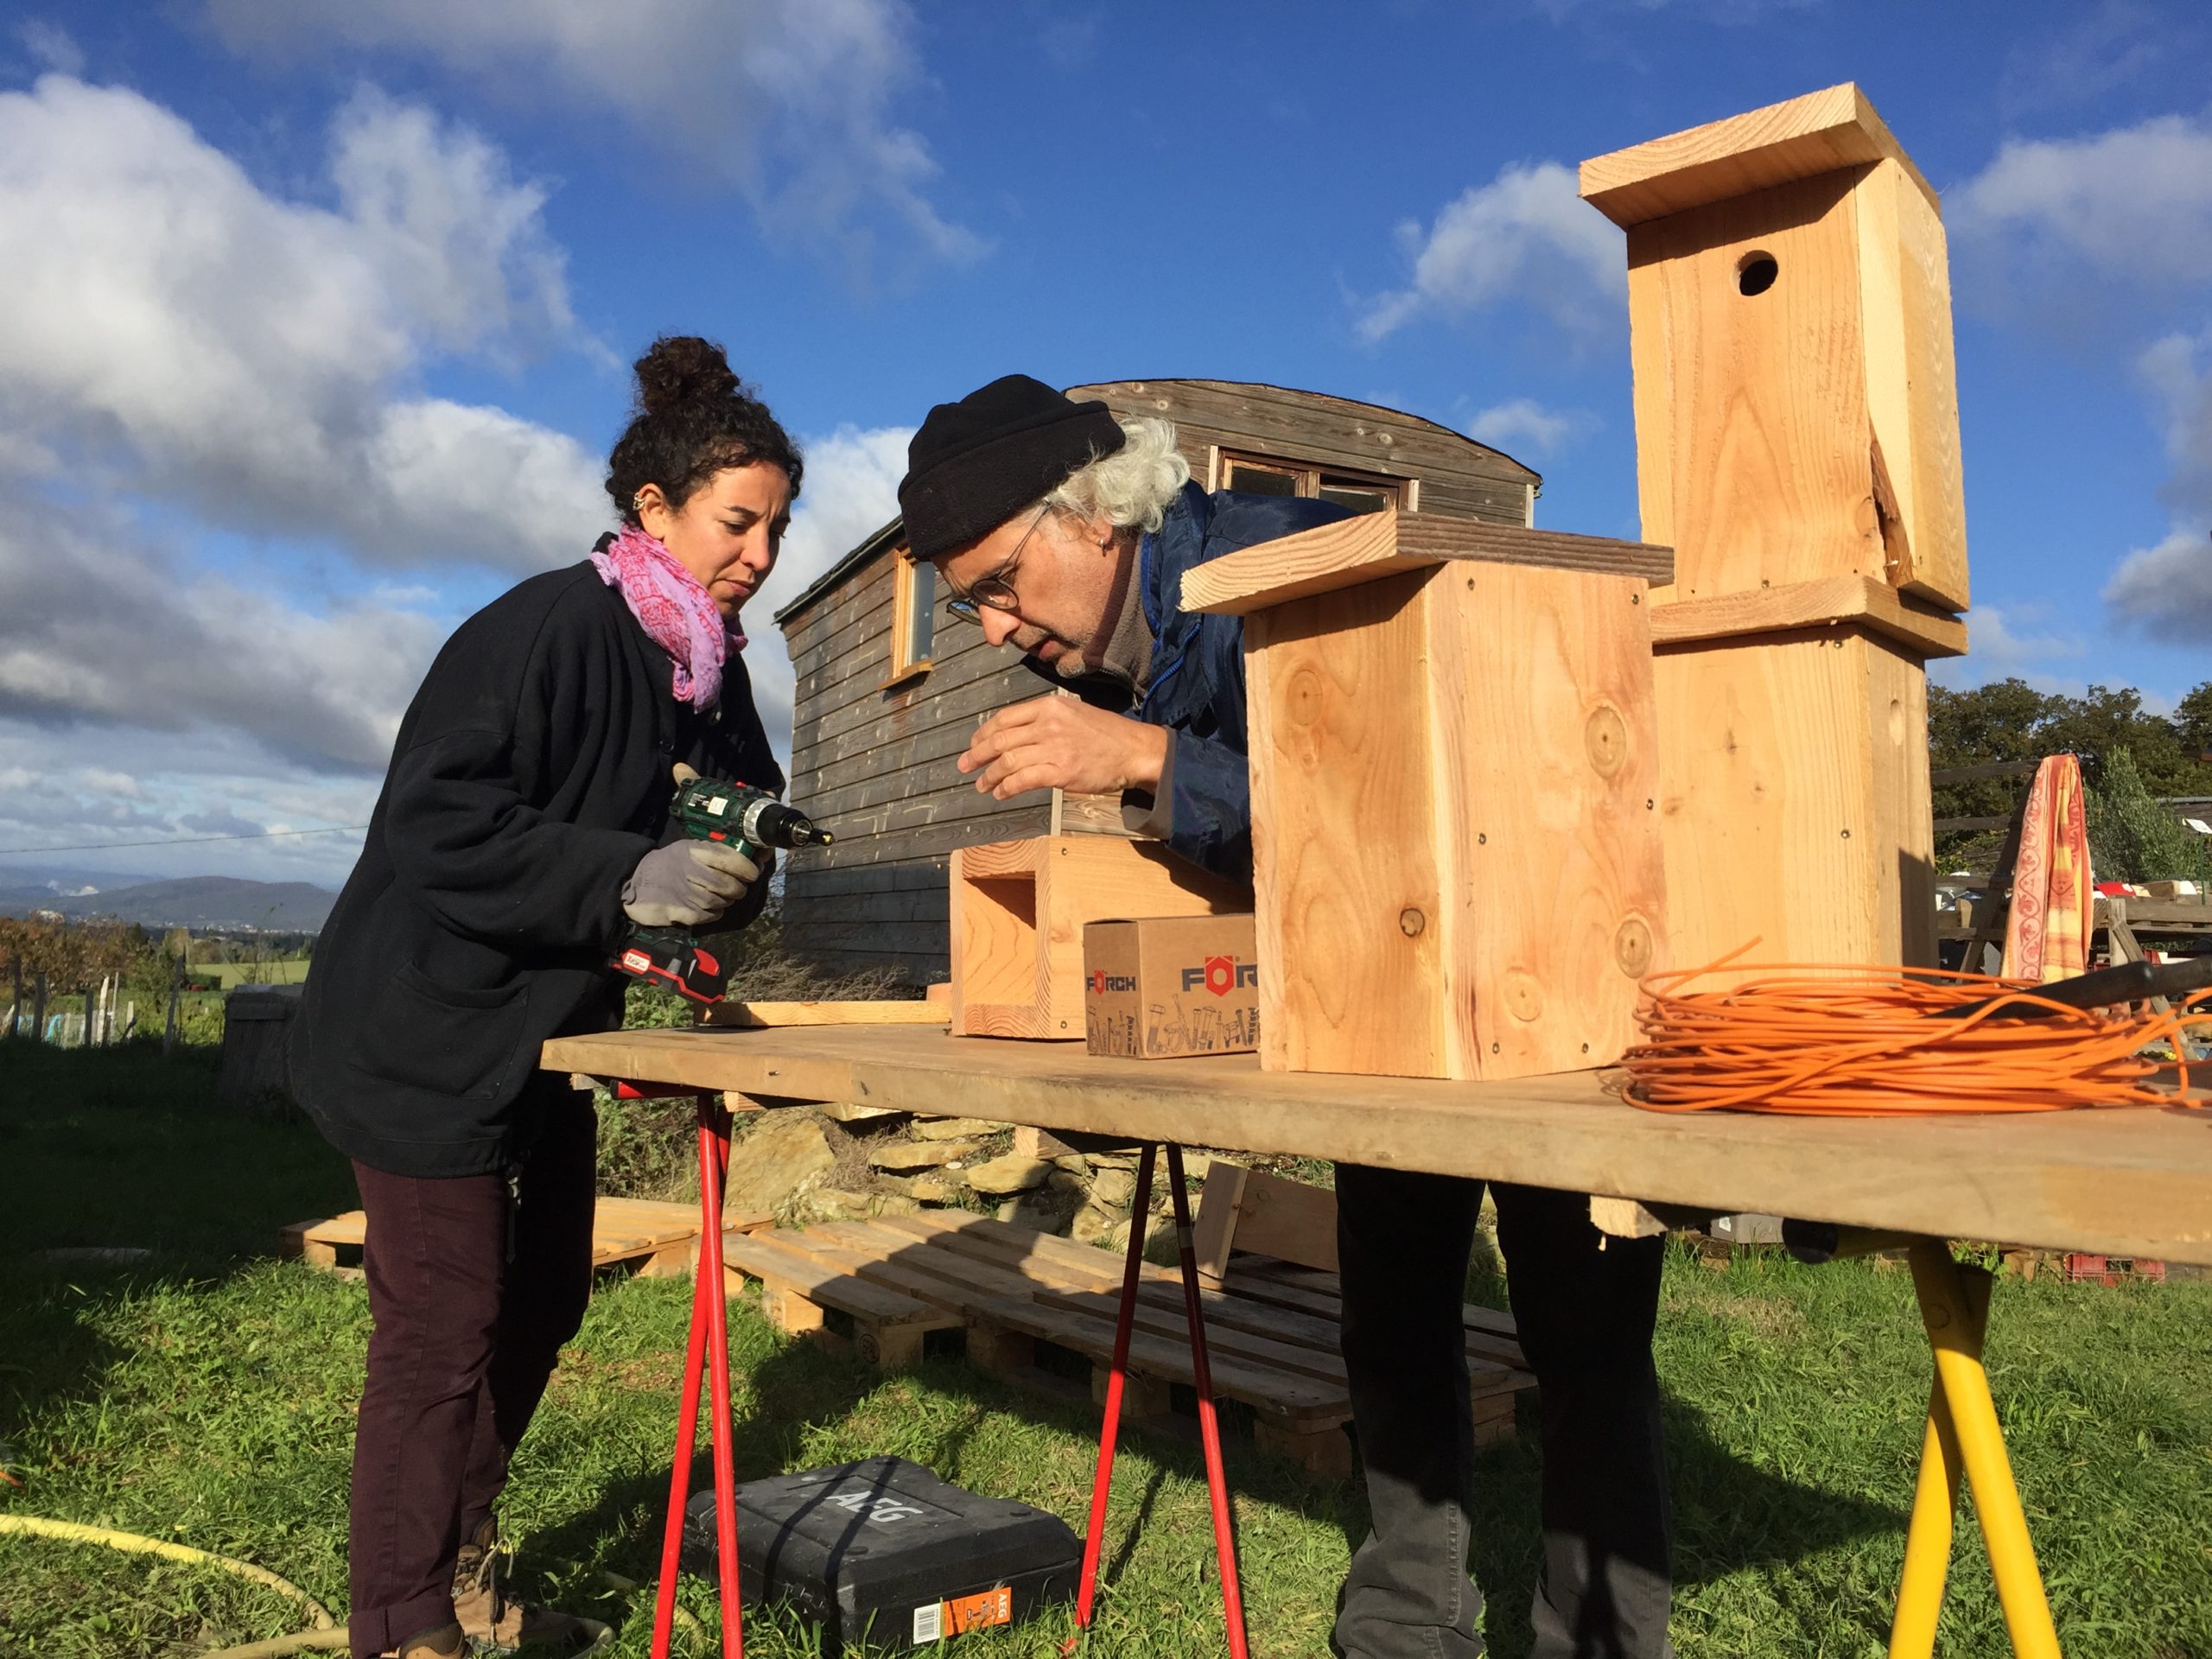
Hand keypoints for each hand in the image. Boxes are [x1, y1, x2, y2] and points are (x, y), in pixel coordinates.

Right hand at [622, 839, 760, 927]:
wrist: (634, 881)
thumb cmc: (667, 864)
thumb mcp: (688, 849)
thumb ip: (715, 853)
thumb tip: (750, 859)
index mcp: (695, 851)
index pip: (731, 859)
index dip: (748, 868)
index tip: (753, 872)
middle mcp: (691, 871)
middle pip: (729, 884)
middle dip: (739, 888)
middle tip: (738, 888)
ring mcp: (686, 893)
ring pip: (721, 901)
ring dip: (726, 900)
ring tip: (720, 896)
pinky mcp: (682, 912)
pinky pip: (710, 915)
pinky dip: (714, 913)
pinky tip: (708, 906)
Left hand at [957, 695, 1169, 801]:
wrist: (1134, 750)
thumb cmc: (1106, 734)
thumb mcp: (1073, 713)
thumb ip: (1045, 719)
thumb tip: (1016, 734)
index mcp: (1048, 707)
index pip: (1004, 718)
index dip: (983, 734)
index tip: (974, 745)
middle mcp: (1048, 724)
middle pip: (1000, 740)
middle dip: (976, 755)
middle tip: (964, 766)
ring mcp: (1054, 748)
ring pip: (1007, 762)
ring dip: (989, 776)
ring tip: (982, 785)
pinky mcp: (1061, 772)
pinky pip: (1023, 780)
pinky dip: (1006, 788)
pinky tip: (1001, 793)